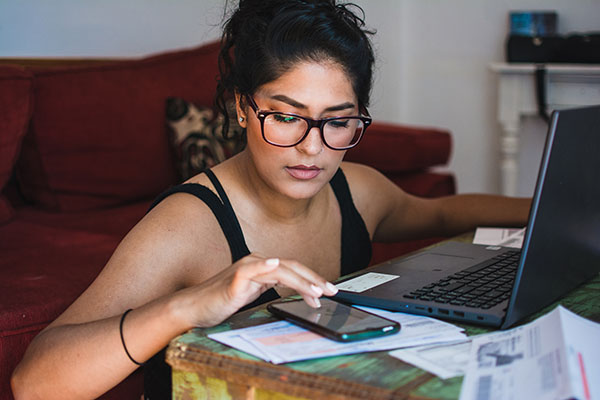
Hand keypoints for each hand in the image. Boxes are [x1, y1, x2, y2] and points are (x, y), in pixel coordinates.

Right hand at [174, 254, 337, 327]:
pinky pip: (253, 269)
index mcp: (261, 267)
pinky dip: (264, 266)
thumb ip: (270, 288)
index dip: (312, 278)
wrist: (195, 308)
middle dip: (314, 279)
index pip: (293, 270)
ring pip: (279, 270)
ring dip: (301, 281)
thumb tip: (298, 292)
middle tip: (331, 291)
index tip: (328, 290)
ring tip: (316, 292)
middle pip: (291, 267)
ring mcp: (246, 268)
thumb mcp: (252, 295)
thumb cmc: (222, 303)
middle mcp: (256, 263)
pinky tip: (275, 264)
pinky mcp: (235, 278)